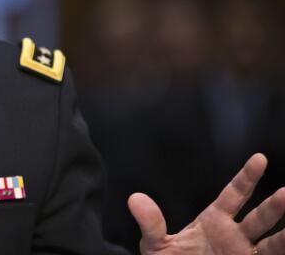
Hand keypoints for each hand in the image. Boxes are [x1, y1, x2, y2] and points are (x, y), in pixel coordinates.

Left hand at [129, 153, 284, 253]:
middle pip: (259, 218)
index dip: (246, 177)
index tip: (259, 158)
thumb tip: (135, 199)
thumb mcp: (156, 246)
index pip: (233, 195)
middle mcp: (235, 237)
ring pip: (272, 244)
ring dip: (284, 236)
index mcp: (214, 222)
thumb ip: (151, 224)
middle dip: (273, 206)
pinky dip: (283, 253)